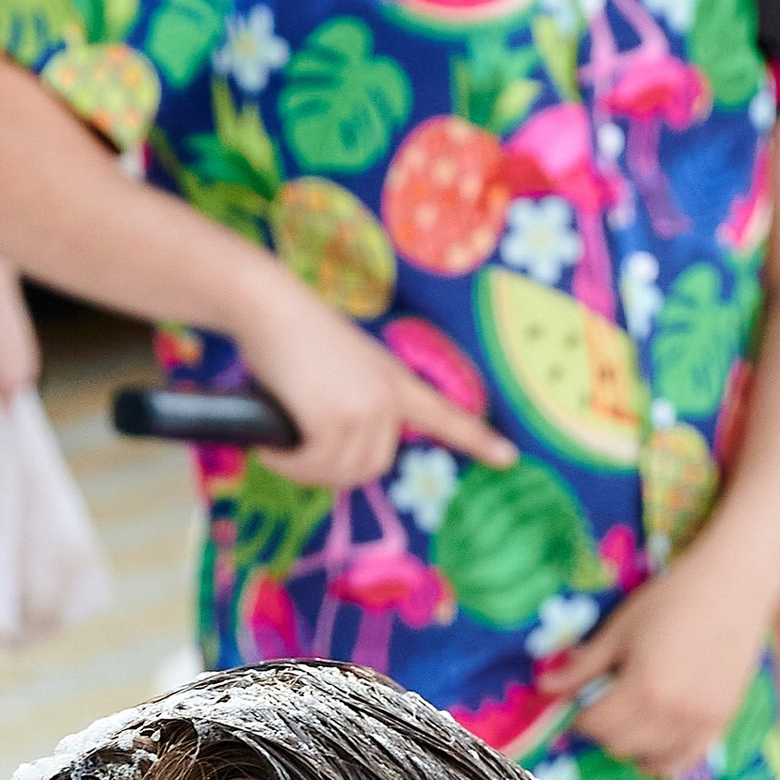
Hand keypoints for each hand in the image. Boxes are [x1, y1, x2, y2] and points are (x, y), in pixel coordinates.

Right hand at [229, 268, 514, 493]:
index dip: (475, 439)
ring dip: (305, 469)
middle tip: (297, 452)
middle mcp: (389, 397)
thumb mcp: (341, 371)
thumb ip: (355, 406)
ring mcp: (367, 409)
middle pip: (371, 468)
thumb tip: (333, 455)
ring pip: (340, 473)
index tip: (508, 457)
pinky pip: (312, 466)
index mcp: (396, 381)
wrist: (271, 306)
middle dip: (330, 469)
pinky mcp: (336, 421)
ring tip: (281, 445)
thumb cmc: (294, 335)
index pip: (444, 416)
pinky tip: (272, 446)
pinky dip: (288, 465)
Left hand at [540, 541, 769, 779]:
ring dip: (631, 744)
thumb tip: (545, 688)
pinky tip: (651, 744)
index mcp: (642, 688)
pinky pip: (682, 762)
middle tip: (605, 707)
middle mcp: (671, 714)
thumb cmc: (673, 598)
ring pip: (648, 758)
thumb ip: (584, 666)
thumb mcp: (621, 629)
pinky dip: (661, 759)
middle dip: (604, 729)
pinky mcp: (719, 723)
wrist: (735, 584)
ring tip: (631, 719)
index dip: (581, 717)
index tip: (580, 705)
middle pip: (619, 744)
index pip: (596, 725)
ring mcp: (698, 723)